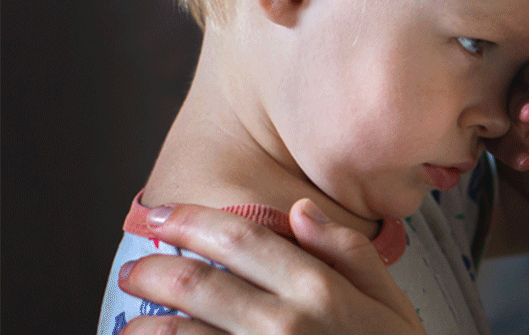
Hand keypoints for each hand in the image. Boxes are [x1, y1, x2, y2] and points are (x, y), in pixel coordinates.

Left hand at [117, 199, 423, 334]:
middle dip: (154, 268)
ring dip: (146, 323)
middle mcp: (282, 323)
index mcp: (319, 290)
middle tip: (137, 267)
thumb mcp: (390, 302)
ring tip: (135, 321)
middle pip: (197, 282)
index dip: (191, 220)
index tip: (162, 215)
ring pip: (180, 334)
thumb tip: (302, 210)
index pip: (241, 238)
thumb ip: (350, 251)